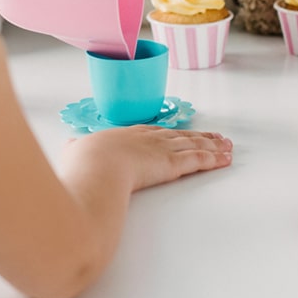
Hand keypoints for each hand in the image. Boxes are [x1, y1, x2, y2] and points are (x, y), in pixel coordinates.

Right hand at [59, 126, 232, 192]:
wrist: (94, 165)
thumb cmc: (84, 162)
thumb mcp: (75, 151)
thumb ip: (75, 148)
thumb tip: (69, 143)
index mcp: (126, 135)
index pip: (155, 132)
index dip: (171, 133)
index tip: (181, 132)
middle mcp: (147, 138)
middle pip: (180, 135)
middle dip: (199, 136)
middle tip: (216, 137)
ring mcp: (161, 149)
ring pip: (193, 145)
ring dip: (213, 145)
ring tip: (228, 146)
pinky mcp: (171, 164)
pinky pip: (198, 160)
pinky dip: (214, 158)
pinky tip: (226, 158)